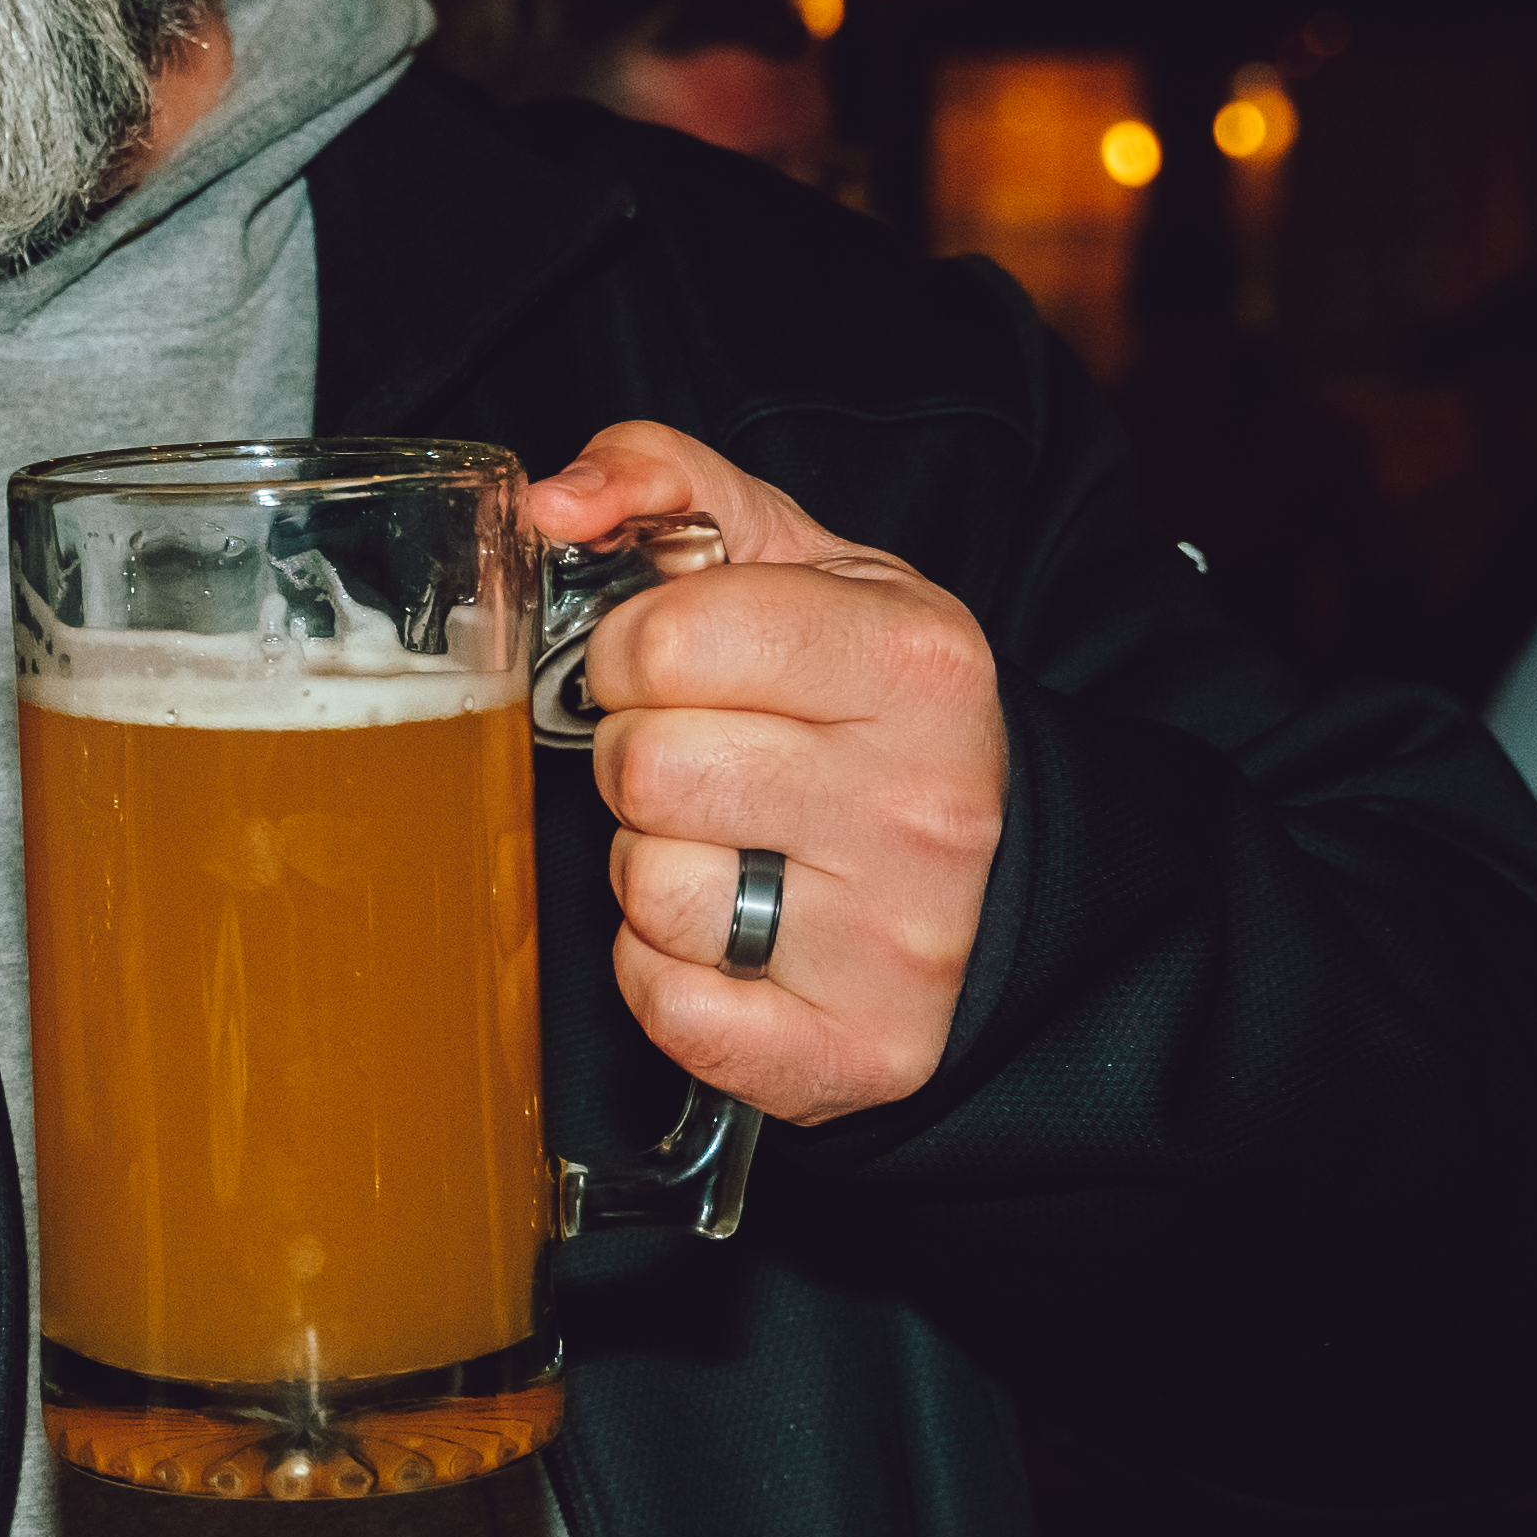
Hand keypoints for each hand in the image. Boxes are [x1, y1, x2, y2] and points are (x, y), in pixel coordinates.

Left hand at [522, 418, 1007, 1121]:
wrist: (985, 864)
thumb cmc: (858, 699)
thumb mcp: (792, 559)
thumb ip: (664, 484)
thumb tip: (551, 503)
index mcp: (915, 661)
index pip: (664, 638)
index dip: (631, 650)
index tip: (671, 666)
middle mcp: (928, 804)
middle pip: (643, 767)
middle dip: (639, 756)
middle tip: (703, 757)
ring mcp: (901, 941)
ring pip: (647, 889)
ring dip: (652, 863)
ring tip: (727, 842)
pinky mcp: (859, 1051)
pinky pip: (665, 1004)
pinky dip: (665, 972)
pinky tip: (730, 935)